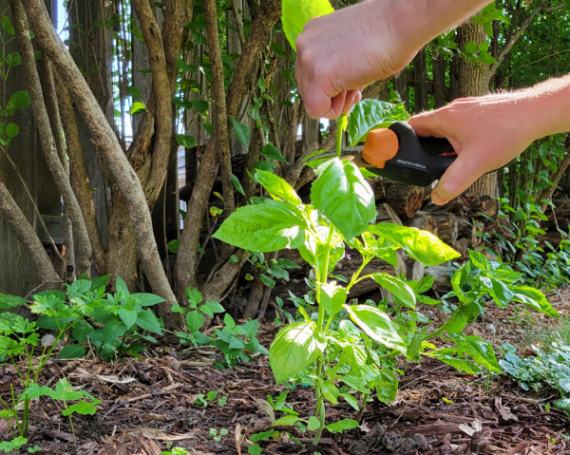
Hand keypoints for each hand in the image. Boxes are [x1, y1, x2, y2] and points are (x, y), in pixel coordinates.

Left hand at [295, 0, 415, 118]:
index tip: (349, 82)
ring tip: (356, 84)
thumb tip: (333, 91)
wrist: (402, 22)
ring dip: (336, 102)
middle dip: (332, 96)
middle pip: (307, 91)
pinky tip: (353, 93)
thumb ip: (335, 67)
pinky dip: (335, 111)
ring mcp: (308, 59)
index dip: (330, 87)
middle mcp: (304, 45)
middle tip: (355, 86)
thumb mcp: (349, 51)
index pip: (308, 77)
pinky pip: (316, 110)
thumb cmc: (386, 35)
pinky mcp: (319, 75)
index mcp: (312, 36)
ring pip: (311, 102)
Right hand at [409, 94, 537, 204]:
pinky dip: (457, 140)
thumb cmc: (506, 132)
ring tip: (450, 162)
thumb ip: (453, 182)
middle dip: (424, 148)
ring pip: (444, 128)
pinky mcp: (479, 112)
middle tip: (427, 166)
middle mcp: (452, 110)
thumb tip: (436, 198)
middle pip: (427, 129)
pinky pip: (460, 126)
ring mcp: (467, 109)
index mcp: (444, 118)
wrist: (536, 113)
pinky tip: (470, 152)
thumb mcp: (475, 164)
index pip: (411, 126)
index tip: (400, 156)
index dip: (402, 141)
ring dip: (442, 145)